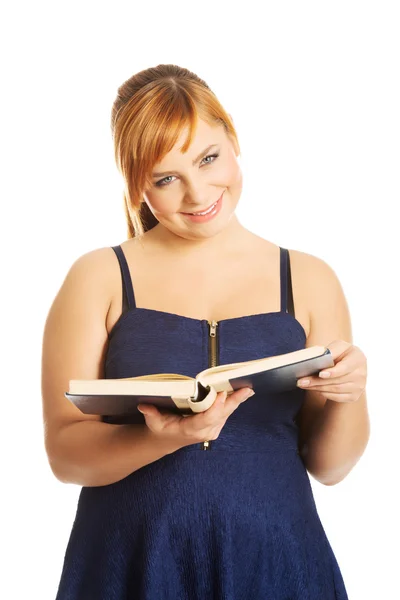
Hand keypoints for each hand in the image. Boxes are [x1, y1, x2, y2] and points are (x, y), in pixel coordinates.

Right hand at [137, 387, 254, 446]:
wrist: (167, 439)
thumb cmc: (162, 428)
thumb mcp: (153, 422)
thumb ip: (150, 413)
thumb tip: (145, 406)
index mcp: (190, 430)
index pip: (206, 418)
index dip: (216, 407)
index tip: (222, 394)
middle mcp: (204, 432)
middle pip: (222, 415)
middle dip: (234, 401)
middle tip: (246, 389)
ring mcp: (212, 430)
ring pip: (227, 414)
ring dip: (237, 401)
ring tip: (247, 388)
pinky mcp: (216, 426)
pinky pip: (226, 413)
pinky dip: (234, 402)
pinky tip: (241, 393)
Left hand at [296, 340, 366, 402]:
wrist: (349, 366)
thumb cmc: (341, 354)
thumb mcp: (337, 347)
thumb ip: (330, 351)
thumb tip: (316, 358)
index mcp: (358, 358)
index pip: (345, 367)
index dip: (333, 371)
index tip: (320, 374)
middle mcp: (362, 373)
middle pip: (337, 380)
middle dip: (317, 381)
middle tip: (302, 381)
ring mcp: (359, 386)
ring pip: (335, 389)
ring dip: (317, 388)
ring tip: (304, 384)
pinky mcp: (354, 396)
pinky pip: (336, 397)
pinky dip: (324, 393)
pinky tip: (314, 389)